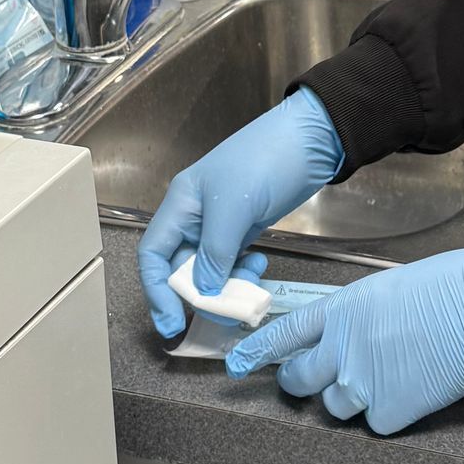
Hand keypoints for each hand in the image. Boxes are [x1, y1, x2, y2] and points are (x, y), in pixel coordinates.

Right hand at [139, 88, 345, 338]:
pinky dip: (243, 275)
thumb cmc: (265, 162)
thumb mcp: (235, 207)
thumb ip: (214, 252)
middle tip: (224, 315)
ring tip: (249, 292)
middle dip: (199, 296)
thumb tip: (202, 291)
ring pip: (209, 271)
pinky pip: (232, 264)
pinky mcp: (244, 229)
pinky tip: (259, 269)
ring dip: (226, 289)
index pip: (153, 254)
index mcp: (180, 205)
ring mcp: (220, 225)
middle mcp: (194, 217)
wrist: (310, 140)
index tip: (171, 322)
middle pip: (181, 268)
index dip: (157, 291)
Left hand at [225, 249, 463, 433]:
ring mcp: (362, 384)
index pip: (285, 334)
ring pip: (333, 407)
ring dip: (349, 398)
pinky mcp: (389, 413)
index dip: (259, 350)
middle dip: (301, 382)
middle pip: (298, 380)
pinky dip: (389, 413)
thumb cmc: (448, 287)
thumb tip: (360, 330)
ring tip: (384, 379)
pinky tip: (412, 392)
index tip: (239, 362)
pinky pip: (375, 423)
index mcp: (341, 310)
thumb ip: (361, 313)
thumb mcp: (390, 287)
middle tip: (318, 379)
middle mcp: (341, 350)